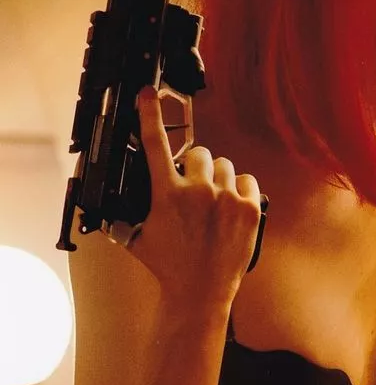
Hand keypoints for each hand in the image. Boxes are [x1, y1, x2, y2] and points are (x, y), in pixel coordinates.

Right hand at [124, 85, 262, 306]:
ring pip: (225, 166)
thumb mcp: (137, 235)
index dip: (149, 114)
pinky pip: (248, 181)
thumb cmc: (168, 265)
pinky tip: (232, 208)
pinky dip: (241, 190)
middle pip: (199, 153)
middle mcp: (198, 191)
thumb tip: (116, 200)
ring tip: (213, 204)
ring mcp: (227, 198)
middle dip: (195, 166)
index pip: (154, 145)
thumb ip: (129, 210)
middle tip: (193, 188)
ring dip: (218, 178)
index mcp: (166, 194)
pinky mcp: (251, 208)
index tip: (147, 93)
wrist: (200, 292)